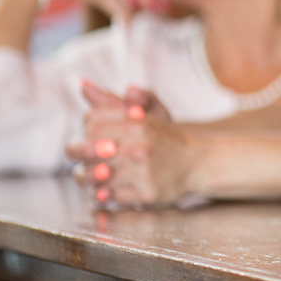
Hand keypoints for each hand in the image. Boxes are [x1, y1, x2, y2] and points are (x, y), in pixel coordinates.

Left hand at [69, 83, 196, 206]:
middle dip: (81, 157)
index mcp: (137, 124)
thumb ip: (111, 102)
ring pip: (94, 176)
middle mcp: (139, 146)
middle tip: (87, 162)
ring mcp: (144, 171)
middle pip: (85, 150)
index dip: (86, 132)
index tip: (92, 139)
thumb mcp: (142, 116)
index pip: (91, 123)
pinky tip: (110, 189)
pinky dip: (104, 194)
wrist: (199, 162)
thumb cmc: (164, 139)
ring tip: (97, 177)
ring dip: (89, 179)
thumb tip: (82, 84)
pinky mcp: (147, 193)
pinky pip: (109, 196)